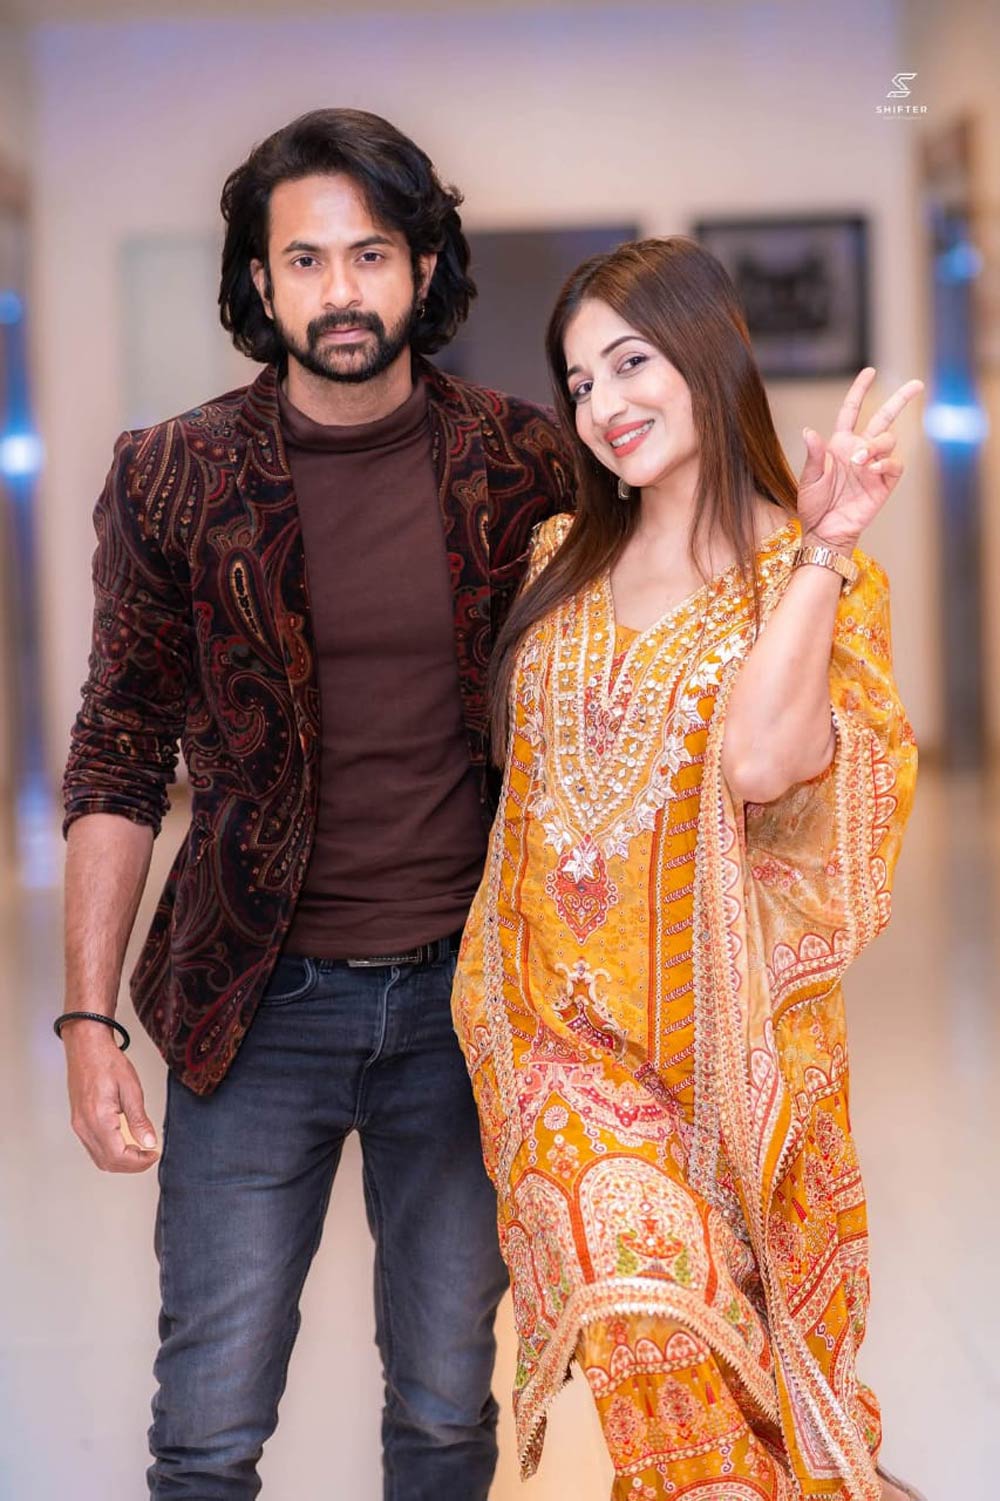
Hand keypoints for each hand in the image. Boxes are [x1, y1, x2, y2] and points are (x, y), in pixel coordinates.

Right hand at [63, 1021, 158, 1172]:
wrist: (86, 1047)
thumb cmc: (107, 1062)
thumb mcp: (131, 1088)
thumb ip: (139, 1119)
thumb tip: (149, 1142)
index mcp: (98, 1119)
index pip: (118, 1156)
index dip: (139, 1162)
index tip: (154, 1154)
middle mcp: (84, 1126)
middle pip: (107, 1162)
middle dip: (132, 1165)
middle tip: (150, 1156)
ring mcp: (79, 1125)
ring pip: (99, 1159)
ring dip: (121, 1162)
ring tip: (140, 1152)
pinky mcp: (78, 1122)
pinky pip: (93, 1148)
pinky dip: (110, 1153)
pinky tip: (124, 1145)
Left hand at [798, 368, 923, 551]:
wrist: (824, 531)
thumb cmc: (813, 506)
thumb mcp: (809, 479)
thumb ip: (814, 455)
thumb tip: (810, 431)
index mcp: (840, 444)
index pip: (851, 411)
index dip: (860, 390)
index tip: (869, 372)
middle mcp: (860, 450)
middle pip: (884, 418)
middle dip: (900, 400)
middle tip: (916, 385)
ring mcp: (874, 466)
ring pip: (889, 440)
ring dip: (877, 445)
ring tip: (861, 460)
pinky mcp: (884, 483)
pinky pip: (894, 465)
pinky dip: (886, 463)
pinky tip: (873, 468)